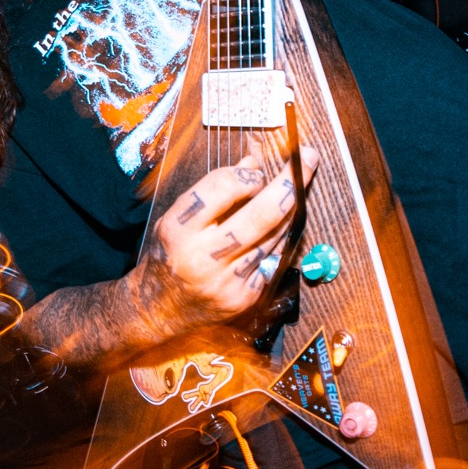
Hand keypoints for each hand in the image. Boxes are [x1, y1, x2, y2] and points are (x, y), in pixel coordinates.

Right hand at [135, 138, 319, 333]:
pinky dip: (281, 238)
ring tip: (297, 188)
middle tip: (308, 158)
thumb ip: (212, 192)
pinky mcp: (245, 297)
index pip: (222, 188)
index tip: (255, 171)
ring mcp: (228, 280)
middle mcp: (203, 257)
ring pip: (274, 236)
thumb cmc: (168, 256)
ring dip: (290, 209)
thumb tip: (253, 163)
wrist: (160, 310)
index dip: (245, 174)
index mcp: (178, 230)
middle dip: (289, 183)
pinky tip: (282, 225)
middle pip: (260, 215)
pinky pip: (274, 258)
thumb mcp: (176, 218)